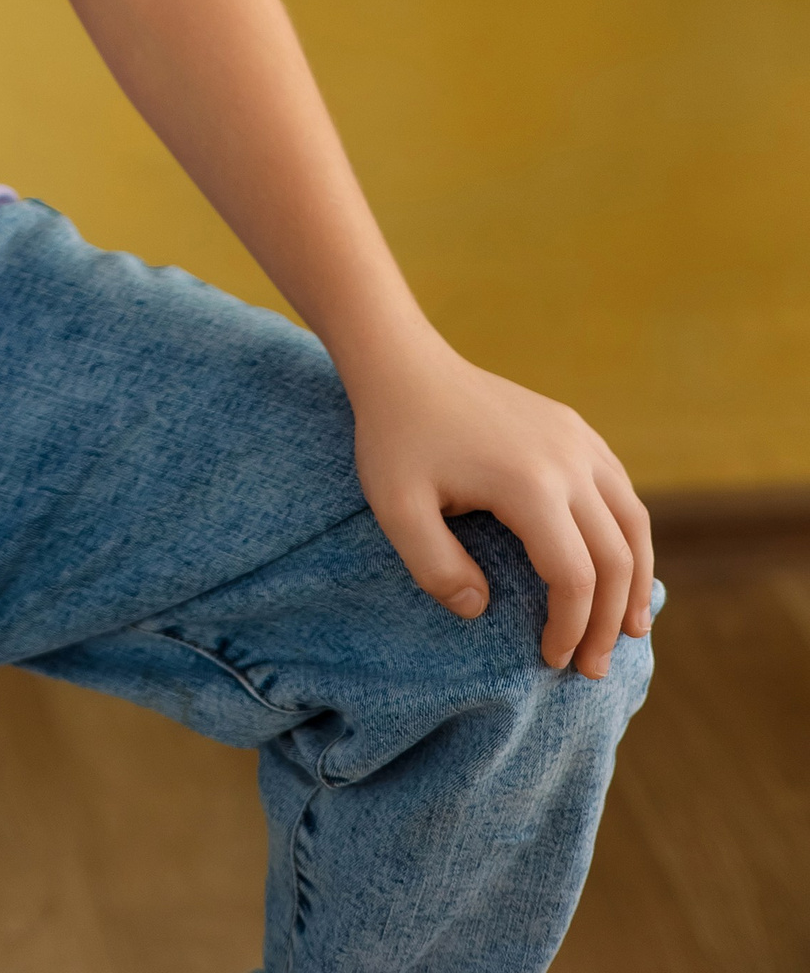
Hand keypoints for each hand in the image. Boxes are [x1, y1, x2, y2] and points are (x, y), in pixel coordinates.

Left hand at [347, 324, 654, 678]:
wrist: (403, 364)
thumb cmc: (395, 437)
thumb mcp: (395, 509)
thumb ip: (436, 569)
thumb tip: (482, 610)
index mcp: (529, 484)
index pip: (574, 577)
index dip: (570, 627)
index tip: (550, 660)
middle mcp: (568, 460)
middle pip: (615, 557)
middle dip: (609, 621)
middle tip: (593, 668)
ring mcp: (577, 438)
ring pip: (632, 521)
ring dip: (636, 579)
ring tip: (631, 628)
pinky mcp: (573, 426)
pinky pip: (620, 488)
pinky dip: (628, 534)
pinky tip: (618, 564)